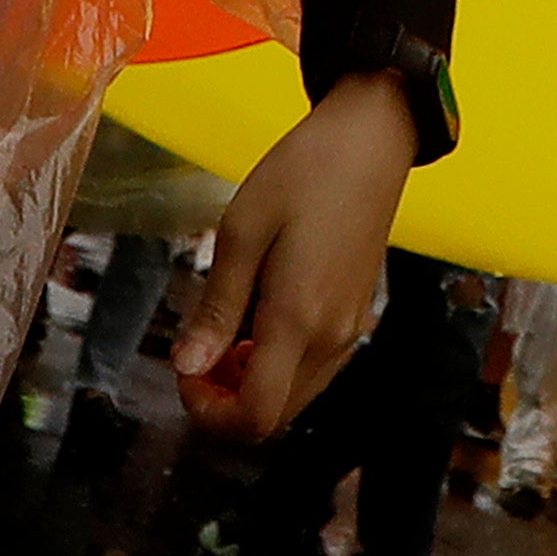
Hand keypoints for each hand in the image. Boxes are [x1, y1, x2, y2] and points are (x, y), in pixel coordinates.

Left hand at [163, 76, 417, 445]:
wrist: (371, 139)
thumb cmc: (307, 171)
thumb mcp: (242, 231)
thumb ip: (216, 307)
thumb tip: (187, 365)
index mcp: (299, 318)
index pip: (255, 415)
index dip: (208, 412)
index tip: (184, 370)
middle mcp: (331, 337)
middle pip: (273, 416)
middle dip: (225, 398)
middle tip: (198, 347)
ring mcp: (349, 328)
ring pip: (292, 396)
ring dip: (250, 381)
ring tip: (226, 324)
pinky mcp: (355, 314)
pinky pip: (312, 367)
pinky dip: (276, 361)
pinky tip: (257, 313)